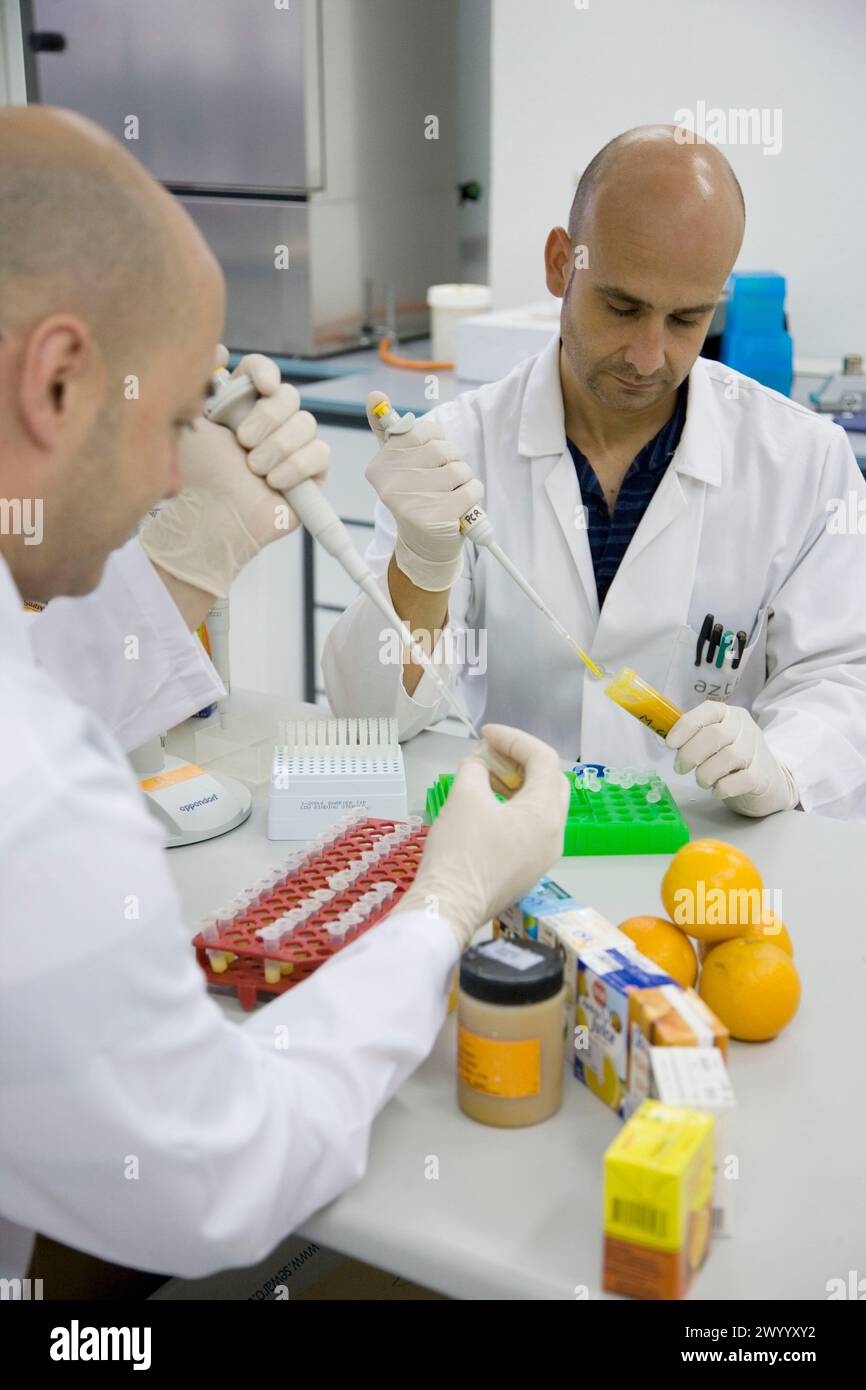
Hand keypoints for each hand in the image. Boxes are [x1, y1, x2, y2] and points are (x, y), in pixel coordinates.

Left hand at [140, 349, 328, 596]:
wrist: (210, 517)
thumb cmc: (196, 474)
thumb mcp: (189, 420)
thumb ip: (201, 380)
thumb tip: (219, 348)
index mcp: (241, 405)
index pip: (263, 371)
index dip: (265, 372)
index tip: (260, 384)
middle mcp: (269, 422)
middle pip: (290, 396)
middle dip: (267, 418)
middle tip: (243, 442)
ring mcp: (292, 448)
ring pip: (306, 424)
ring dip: (277, 447)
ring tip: (253, 469)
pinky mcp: (312, 474)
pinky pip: (320, 454)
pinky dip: (296, 466)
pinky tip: (274, 481)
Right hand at [365, 390, 482, 592]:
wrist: (423, 544)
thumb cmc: (415, 496)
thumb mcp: (397, 462)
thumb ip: (387, 429)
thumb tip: (374, 394)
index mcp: (380, 464)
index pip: (424, 431)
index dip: (437, 442)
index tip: (429, 460)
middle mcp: (390, 483)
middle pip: (443, 449)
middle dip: (453, 461)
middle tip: (443, 481)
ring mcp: (411, 501)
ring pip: (460, 469)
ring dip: (464, 480)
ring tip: (449, 495)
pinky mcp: (435, 518)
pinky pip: (471, 490)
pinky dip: (472, 496)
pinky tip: (458, 507)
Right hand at [396, 724, 569, 950]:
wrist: (449, 907)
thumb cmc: (459, 850)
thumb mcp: (464, 797)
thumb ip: (476, 769)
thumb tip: (480, 763)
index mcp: (546, 813)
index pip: (543, 760)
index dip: (514, 739)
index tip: (486, 733)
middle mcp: (555, 834)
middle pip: (550, 782)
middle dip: (521, 760)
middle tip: (491, 752)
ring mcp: (544, 856)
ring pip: (541, 807)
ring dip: (517, 785)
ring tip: (485, 775)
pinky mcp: (529, 870)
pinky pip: (531, 829)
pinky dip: (514, 809)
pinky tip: (488, 805)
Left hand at [667, 702, 797, 816]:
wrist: (769, 781)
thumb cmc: (733, 759)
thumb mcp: (715, 741)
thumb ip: (695, 736)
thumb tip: (667, 738)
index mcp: (730, 715)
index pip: (708, 711)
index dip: (686, 726)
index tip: (670, 744)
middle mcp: (745, 729)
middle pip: (714, 735)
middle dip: (690, 754)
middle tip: (680, 768)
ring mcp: (756, 752)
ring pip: (727, 758)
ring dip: (705, 773)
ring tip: (702, 780)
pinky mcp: (762, 776)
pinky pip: (739, 780)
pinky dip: (722, 788)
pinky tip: (718, 790)